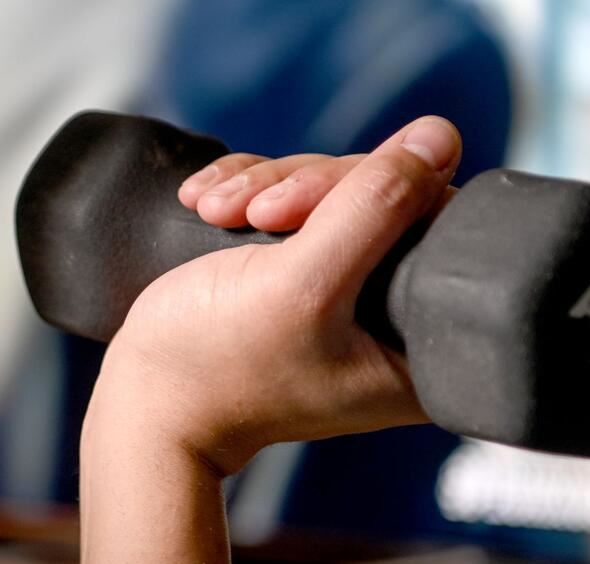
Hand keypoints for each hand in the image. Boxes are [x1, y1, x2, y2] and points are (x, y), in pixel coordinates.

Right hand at [102, 117, 462, 477]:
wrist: (146, 400)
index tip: (302, 212)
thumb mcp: (302, 284)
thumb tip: (439, 137)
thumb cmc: (219, 365)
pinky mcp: (296, 278)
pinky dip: (248, 191)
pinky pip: (291, 203)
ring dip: (266, 186)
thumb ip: (375, 208)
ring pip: (332, 192)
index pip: (443, 223)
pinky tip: (208, 206)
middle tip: (252, 216)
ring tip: (217, 212)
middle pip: (384, 198)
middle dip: (307, 190)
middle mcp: (390, 321)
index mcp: (419, 347)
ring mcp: (340, 298)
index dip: (380, 190)